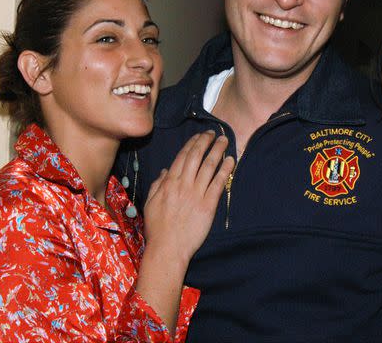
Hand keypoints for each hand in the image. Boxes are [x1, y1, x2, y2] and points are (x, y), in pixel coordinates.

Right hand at [142, 130, 234, 261]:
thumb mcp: (150, 203)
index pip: (182, 157)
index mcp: (169, 183)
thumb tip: (165, 171)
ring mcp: (196, 194)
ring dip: (217, 150)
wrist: (167, 249)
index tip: (199, 136)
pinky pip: (218, 183)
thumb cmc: (158, 228)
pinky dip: (225, 170)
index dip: (192, 144)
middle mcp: (183, 184)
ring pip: (209, 166)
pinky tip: (230, 160)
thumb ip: (158, 185)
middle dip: (205, 141)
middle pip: (196, 157)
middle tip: (213, 133)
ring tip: (224, 141)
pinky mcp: (208, 205)